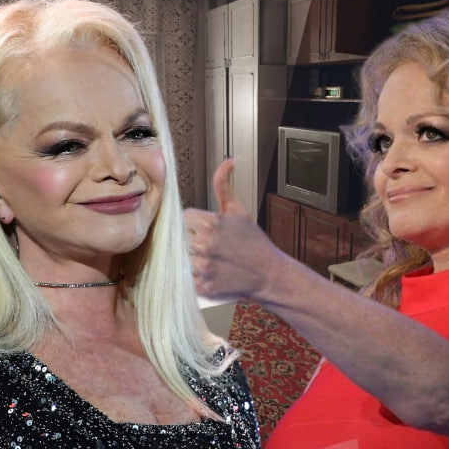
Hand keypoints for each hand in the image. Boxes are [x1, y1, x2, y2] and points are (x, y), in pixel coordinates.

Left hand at [184, 159, 285, 301]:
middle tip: (205, 246)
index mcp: (211, 223)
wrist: (269, 274)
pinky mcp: (203, 287)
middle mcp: (205, 244)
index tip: (203, 231)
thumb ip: (224, 185)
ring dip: (189, 259)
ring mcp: (203, 267)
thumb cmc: (254, 243)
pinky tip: (207, 273)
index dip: (192, 224)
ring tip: (207, 259)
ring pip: (179, 258)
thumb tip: (229, 160)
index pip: (183, 218)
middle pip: (178, 238)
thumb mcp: (239, 211)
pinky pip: (184, 279)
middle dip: (189, 241)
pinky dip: (192, 277)